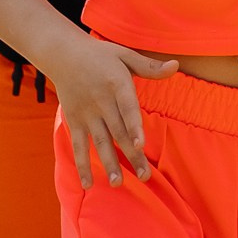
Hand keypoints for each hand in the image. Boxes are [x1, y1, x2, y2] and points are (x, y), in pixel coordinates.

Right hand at [44, 35, 178, 188]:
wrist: (62, 52)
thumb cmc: (99, 54)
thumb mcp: (124, 54)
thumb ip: (149, 66)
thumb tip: (176, 66)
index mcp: (116, 83)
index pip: (127, 107)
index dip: (134, 126)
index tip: (140, 145)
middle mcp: (101, 100)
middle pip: (118, 131)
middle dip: (131, 155)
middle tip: (144, 177)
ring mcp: (86, 112)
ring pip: (100, 141)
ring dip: (109, 163)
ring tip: (118, 184)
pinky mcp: (74, 120)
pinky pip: (78, 145)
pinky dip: (82, 164)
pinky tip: (88, 184)